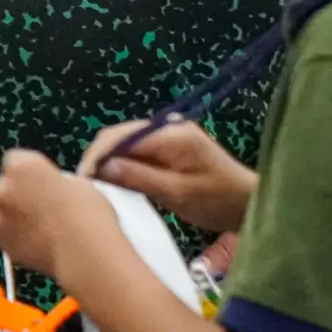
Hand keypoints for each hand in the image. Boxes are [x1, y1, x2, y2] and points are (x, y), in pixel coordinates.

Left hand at [0, 149, 116, 286]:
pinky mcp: (5, 245)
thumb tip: (52, 189)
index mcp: (22, 166)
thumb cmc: (87, 214)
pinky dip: (16, 237)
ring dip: (11, 213)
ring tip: (37, 223)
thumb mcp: (77, 183)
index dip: (29, 169)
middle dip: (18, 192)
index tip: (41, 178)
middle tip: (42, 203)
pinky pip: (6, 236)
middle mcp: (4, 189)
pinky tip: (38, 241)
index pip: (15, 159)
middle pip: (4, 185)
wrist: (83, 252)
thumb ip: (54, 181)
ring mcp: (0, 219)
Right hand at [78, 120, 256, 234]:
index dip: (97, 157)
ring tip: (96, 190)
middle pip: (119, 137)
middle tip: (86, 190)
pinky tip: (116, 187)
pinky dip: (123, 168)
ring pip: (125, 146)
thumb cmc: (219, 201)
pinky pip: (136, 154)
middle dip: (99, 160)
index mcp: (171, 134)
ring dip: (109, 165)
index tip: (83, 183)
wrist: (248, 203)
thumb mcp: (179, 194)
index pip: (121, 137)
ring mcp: (167, 136)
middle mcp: (167, 128)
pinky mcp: (168, 148)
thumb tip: (103, 168)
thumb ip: (140, 178)